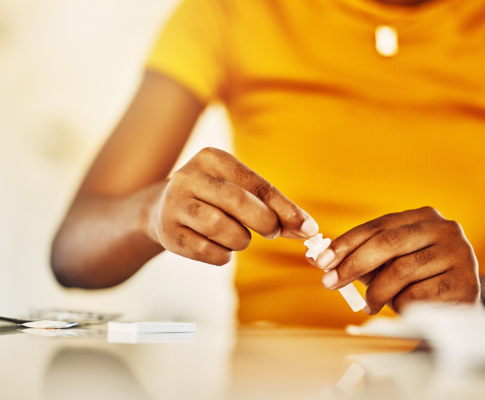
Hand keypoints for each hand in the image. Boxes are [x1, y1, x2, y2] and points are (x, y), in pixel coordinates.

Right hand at [149, 147, 318, 264]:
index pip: (257, 184)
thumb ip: (271, 206)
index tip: (308, 228)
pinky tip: (220, 248)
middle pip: (239, 202)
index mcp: (212, 158)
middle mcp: (189, 176)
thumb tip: (307, 229)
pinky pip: (207, 252)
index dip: (286, 208)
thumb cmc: (213, 199)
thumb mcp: (238, 190)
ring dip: (240, 240)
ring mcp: (174, 204)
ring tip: (238, 237)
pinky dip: (223, 255)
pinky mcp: (168, 233)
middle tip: (273, 233)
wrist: (160, 210)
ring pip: (222, 228)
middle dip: (266, 223)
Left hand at [307, 207, 479, 313]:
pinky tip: (401, 307)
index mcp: (422, 217)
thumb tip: (317, 258)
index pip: (376, 226)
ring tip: (370, 304)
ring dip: (377, 291)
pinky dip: (400, 304)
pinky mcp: (464, 283)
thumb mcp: (390, 261)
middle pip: (386, 243)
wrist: (458, 303)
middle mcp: (443, 229)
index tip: (321, 260)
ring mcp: (457, 254)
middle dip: (352, 264)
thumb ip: (359, 257)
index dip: (346, 243)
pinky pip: (416, 295)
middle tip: (329, 282)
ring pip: (400, 271)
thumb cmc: (417, 278)